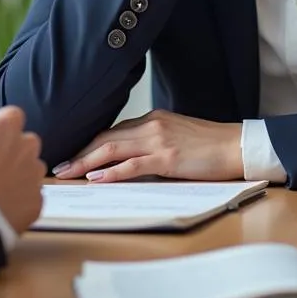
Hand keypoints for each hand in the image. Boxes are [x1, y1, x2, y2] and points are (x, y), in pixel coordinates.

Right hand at [0, 105, 46, 233]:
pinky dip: (19, 203)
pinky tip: (0, 208)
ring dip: (18, 178)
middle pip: (25, 144)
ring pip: (31, 172)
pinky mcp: (37, 200)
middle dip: (13, 154)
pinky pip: (30, 198)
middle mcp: (28, 144)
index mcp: (8, 123)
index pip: (11, 117)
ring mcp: (35, 173)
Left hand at [51, 110, 242, 182]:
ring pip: (113, 148)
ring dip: (86, 162)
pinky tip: (96, 178)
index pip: (113, 131)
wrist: (237, 146)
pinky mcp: (168, 157)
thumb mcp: (176, 137)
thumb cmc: (210, 146)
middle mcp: (151, 125)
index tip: (72, 155)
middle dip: (80, 152)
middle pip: (106, 137)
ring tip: (67, 172)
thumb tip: (131, 160)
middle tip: (59, 166)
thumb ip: (153, 143)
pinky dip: (112, 171)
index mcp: (153, 119)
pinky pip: (133, 165)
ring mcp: (159, 140)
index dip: (90, 144)